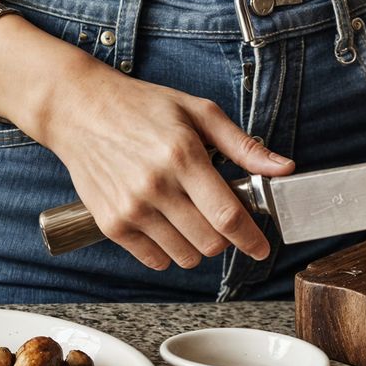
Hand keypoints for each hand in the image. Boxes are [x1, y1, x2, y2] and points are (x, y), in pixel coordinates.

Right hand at [37, 59, 293, 271]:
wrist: (81, 109)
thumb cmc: (142, 105)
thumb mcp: (197, 111)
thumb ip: (243, 145)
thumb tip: (283, 168)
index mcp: (183, 154)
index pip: (227, 215)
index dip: (251, 238)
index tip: (262, 247)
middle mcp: (156, 186)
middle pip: (210, 242)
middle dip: (225, 235)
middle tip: (219, 212)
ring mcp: (131, 208)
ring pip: (185, 257)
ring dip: (197, 244)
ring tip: (189, 212)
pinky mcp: (111, 224)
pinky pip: (154, 260)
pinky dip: (168, 249)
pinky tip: (165, 220)